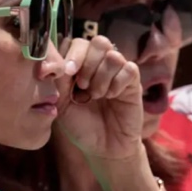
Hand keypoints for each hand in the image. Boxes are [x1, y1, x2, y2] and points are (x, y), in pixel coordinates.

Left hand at [55, 36, 143, 160]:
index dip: (72, 53)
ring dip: (102, 76)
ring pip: (113, 55)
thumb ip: (59, 82)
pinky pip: (129, 68)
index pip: (77, 43)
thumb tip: (57, 63)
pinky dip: (118, 82)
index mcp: (80, 66)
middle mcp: (100, 65)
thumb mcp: (62, 105)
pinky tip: (112, 96)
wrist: (103, 148)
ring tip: (96, 95)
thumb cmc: (81, 126)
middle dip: (88, 62)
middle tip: (82, 85)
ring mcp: (118, 72)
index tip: (68, 72)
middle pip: (98, 42)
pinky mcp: (133, 82)